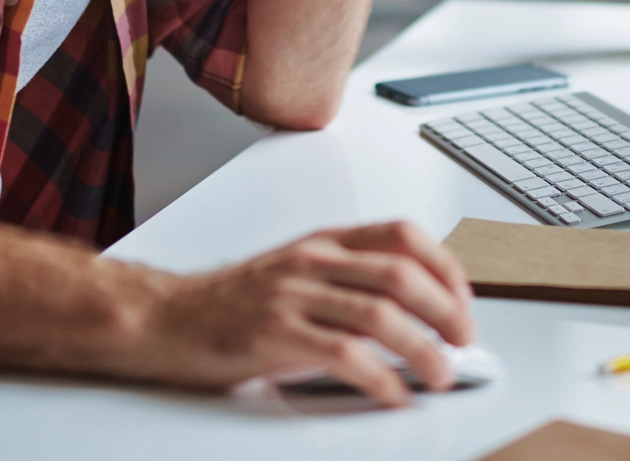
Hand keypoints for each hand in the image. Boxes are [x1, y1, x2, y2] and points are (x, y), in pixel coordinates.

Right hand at [122, 221, 474, 406]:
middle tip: (464, 342)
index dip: (445, 266)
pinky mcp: (273, 336)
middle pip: (400, 274)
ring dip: (423, 349)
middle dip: (445, 309)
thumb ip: (346, 279)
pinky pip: (343, 355)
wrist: (164, 317)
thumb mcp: (296, 272)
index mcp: (323, 242)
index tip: (464, 300)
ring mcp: (292, 297)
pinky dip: (379, 378)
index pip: (401, 235)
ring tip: (440, 374)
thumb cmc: (231, 302)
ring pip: (379, 314)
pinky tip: (392, 395)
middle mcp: (311, 262)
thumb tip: (410, 307)